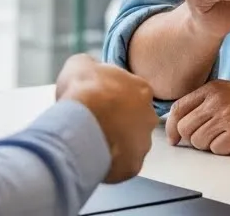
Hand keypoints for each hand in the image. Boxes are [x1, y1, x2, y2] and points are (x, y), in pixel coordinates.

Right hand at [55, 54, 157, 182]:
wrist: (80, 122)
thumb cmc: (83, 92)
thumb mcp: (80, 64)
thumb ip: (91, 67)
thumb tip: (88, 69)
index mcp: (141, 89)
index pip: (132, 94)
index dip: (112, 99)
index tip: (98, 103)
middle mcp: (149, 116)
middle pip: (134, 120)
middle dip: (118, 122)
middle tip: (96, 123)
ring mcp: (143, 142)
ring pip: (130, 144)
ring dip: (115, 143)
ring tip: (92, 142)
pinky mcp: (133, 164)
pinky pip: (122, 165)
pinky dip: (110, 163)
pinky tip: (94, 156)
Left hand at [165, 81, 229, 154]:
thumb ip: (208, 102)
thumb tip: (184, 120)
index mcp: (213, 89)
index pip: (178, 108)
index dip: (171, 126)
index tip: (174, 137)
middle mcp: (216, 101)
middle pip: (184, 128)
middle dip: (192, 139)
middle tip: (208, 140)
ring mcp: (226, 117)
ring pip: (198, 142)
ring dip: (209, 146)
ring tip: (227, 138)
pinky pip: (215, 150)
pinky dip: (224, 151)